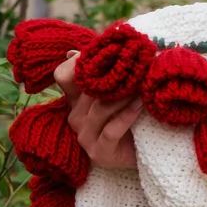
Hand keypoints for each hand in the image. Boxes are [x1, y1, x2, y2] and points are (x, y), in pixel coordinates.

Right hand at [53, 50, 141, 168]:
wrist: (143, 154)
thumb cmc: (131, 121)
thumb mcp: (117, 93)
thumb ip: (103, 73)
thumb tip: (73, 52)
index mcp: (75, 101)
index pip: (64, 76)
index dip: (80, 63)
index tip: (106, 53)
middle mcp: (75, 118)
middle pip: (88, 91)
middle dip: (113, 76)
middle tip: (134, 63)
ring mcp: (85, 137)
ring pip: (100, 108)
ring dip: (123, 94)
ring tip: (141, 83)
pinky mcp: (99, 152)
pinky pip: (112, 129)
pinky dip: (127, 115)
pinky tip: (141, 105)